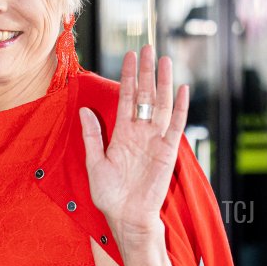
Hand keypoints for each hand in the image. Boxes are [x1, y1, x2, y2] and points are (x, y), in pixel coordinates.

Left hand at [80, 45, 189, 245]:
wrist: (127, 218)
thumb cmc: (110, 196)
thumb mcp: (95, 164)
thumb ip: (92, 136)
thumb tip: (84, 110)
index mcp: (122, 134)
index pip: (126, 97)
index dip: (127, 76)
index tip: (129, 56)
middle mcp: (140, 133)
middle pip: (144, 95)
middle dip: (146, 72)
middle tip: (148, 48)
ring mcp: (155, 140)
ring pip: (161, 104)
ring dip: (163, 82)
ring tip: (164, 60)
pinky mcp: (168, 151)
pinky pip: (175, 125)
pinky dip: (180, 108)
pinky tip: (182, 89)